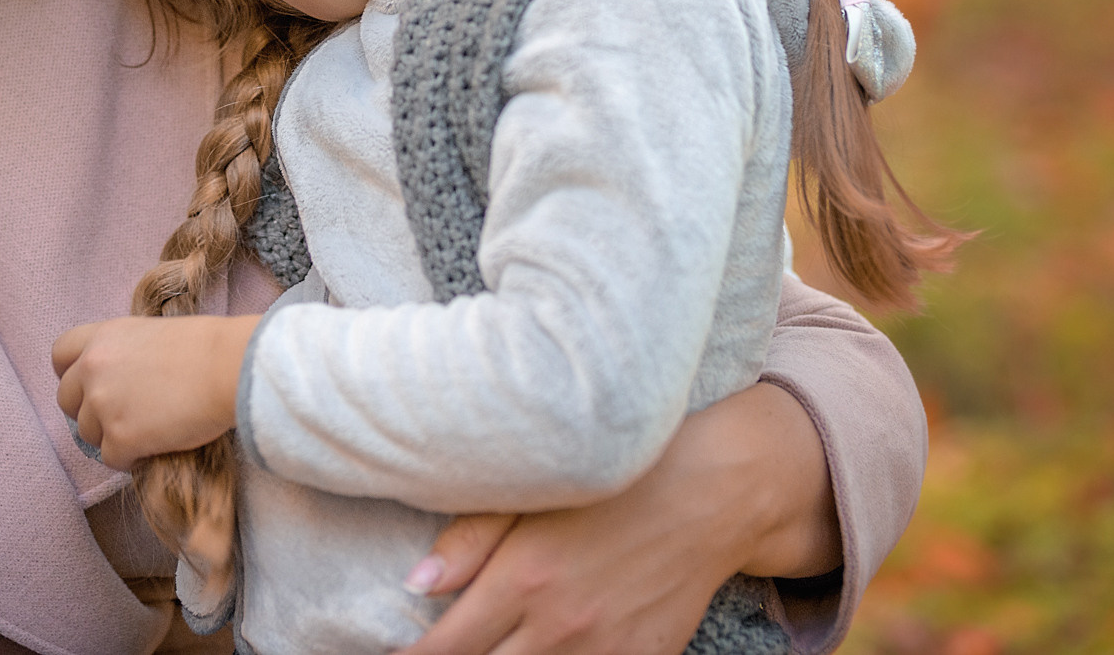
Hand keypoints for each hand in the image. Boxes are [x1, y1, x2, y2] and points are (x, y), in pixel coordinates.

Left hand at [51, 313, 261, 470]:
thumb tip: (119, 379)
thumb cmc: (204, 347)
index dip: (72, 374)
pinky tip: (154, 447)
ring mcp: (103, 405)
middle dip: (88, 411)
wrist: (228, 368)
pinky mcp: (120, 438)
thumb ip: (122, 353)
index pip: (60, 356)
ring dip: (110, 437)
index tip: (90, 386)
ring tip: (145, 432)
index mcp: (101, 337)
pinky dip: (130, 458)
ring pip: (87, 434)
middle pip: (67, 400)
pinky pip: (111, 458)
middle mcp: (92, 368)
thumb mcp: (151, 334)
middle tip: (121, 416)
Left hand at [401, 382, 838, 654]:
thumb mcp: (537, 491)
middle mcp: (561, 625)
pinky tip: (547, 649)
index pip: (447, 646)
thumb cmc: (619, 476)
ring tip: (496, 647)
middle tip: (442, 649)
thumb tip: (416, 583)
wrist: (716, 489)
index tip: (396, 652)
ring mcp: (606, 650)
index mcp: (524, 578)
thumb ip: (472, 537)